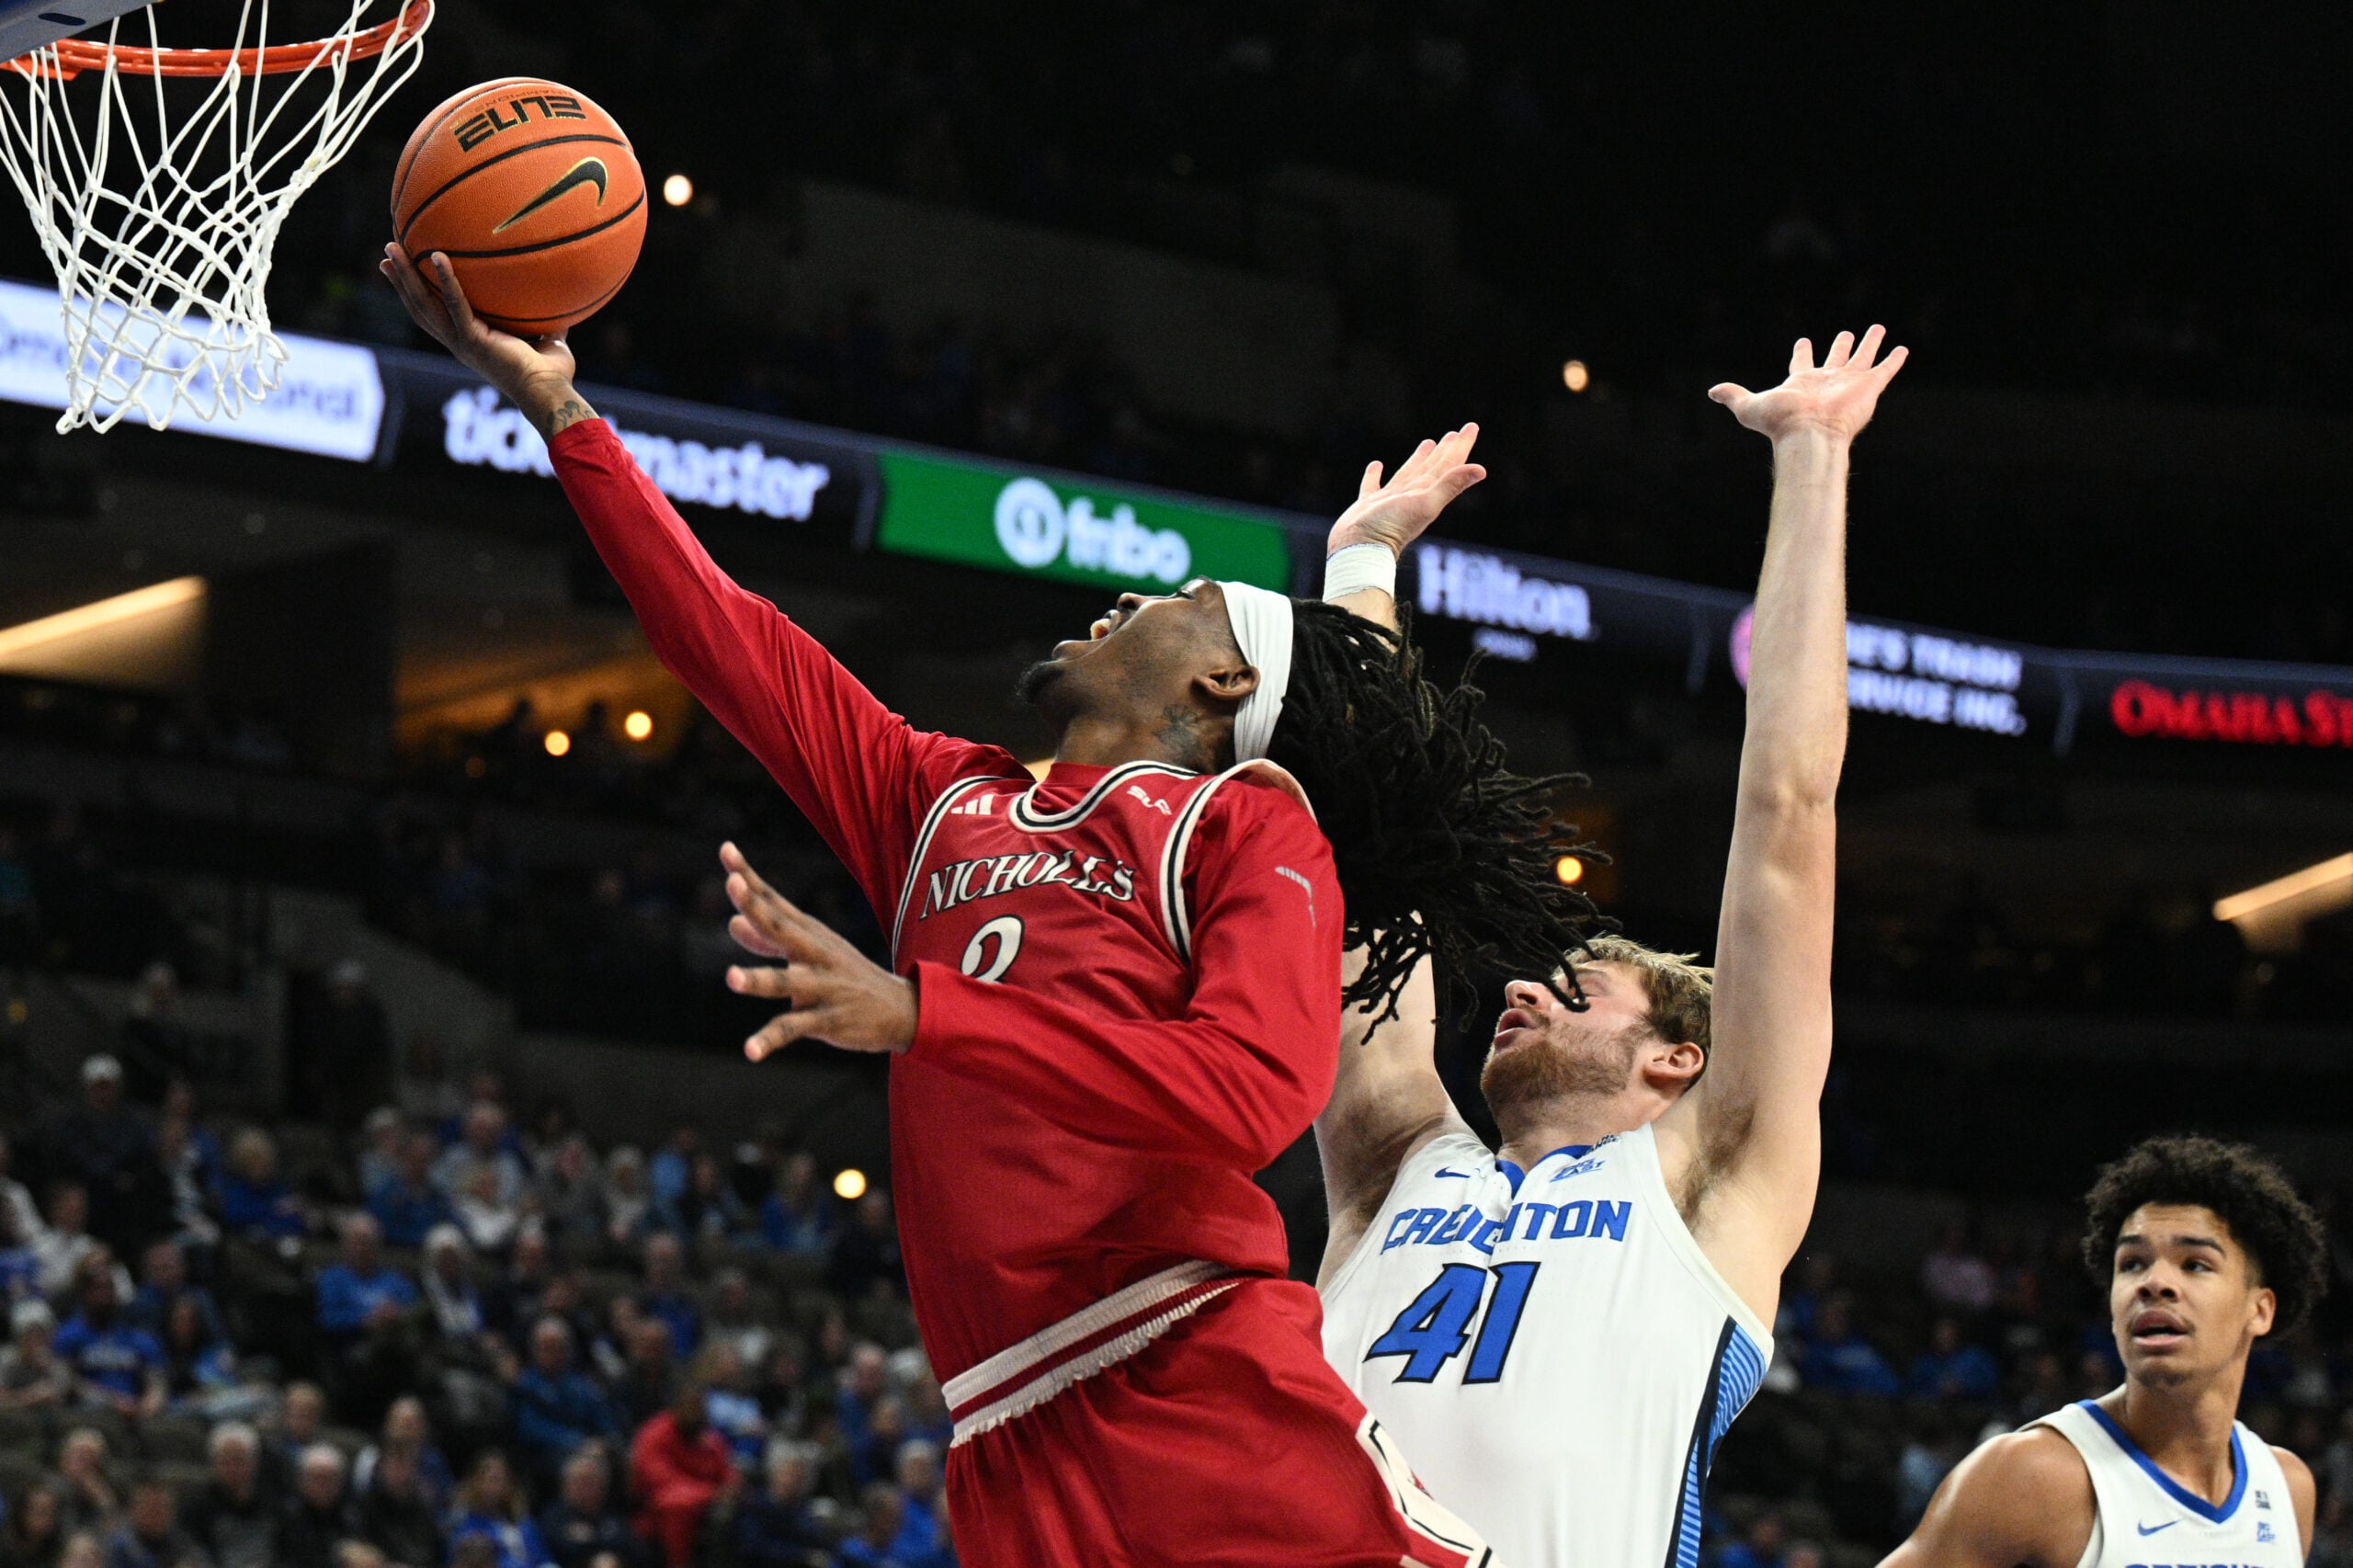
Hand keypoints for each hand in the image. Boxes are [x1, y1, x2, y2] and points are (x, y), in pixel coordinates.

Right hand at [378, 244, 588, 437]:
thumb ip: (543, 317)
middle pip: (419, 307)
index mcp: (468, 342)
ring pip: (424, 304)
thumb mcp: (545, 336)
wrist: (549, 392)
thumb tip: (557, 295)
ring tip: (392, 247)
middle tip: (387, 253)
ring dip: (406, 275)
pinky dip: (446, 280)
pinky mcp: (473, 340)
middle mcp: (457, 342)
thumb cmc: (551, 372)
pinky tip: (436, 255)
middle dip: (400, 280)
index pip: (434, 315)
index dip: (416, 294)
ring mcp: (461, 342)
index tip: (402, 272)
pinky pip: (455, 304)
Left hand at [720, 843, 918, 1057]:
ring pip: (787, 981)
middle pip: (781, 927)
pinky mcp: (827, 1019)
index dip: (749, 877)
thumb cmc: (844, 976)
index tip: (725, 850)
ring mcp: (822, 985)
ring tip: (731, 978)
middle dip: (757, 907)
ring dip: (758, 978)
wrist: (900, 1009)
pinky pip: (794, 1028)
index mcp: (808, 934)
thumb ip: (768, 940)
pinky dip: (770, 1039)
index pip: (773, 901)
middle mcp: (814, 954)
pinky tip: (750, 1051)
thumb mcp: (809, 953)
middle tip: (733, 886)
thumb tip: (731, 922)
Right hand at [1325, 424, 1487, 559]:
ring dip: (1419, 459)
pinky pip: (1373, 485)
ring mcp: (1390, 500)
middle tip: (1454, 434)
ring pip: (1408, 474)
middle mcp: (1412, 496)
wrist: (1361, 548)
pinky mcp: (1368, 505)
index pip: (1449, 465)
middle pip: (1433, 468)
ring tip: (1428, 443)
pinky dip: (1375, 475)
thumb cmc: (1392, 527)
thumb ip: (1451, 485)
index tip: (1471, 427)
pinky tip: (1377, 465)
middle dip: (1445, 450)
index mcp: (1428, 493)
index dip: (1461, 447)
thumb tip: (1481, 470)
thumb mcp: (1426, 504)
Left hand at [1709, 326, 1907, 444]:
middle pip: (1835, 359)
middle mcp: (1827, 382)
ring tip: (1877, 329)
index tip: (1803, 342)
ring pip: (1862, 358)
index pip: (1802, 363)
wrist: (1808, 433)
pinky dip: (1893, 360)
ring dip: (1869, 344)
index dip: (1802, 352)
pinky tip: (1901, 349)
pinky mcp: (1869, 387)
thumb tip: (1712, 391)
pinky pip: (1884, 370)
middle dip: (1840, 346)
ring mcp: (1849, 384)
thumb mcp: (1749, 405)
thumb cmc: (1780, 422)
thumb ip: (1733, 395)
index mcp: (1802, 383)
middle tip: (1845, 334)